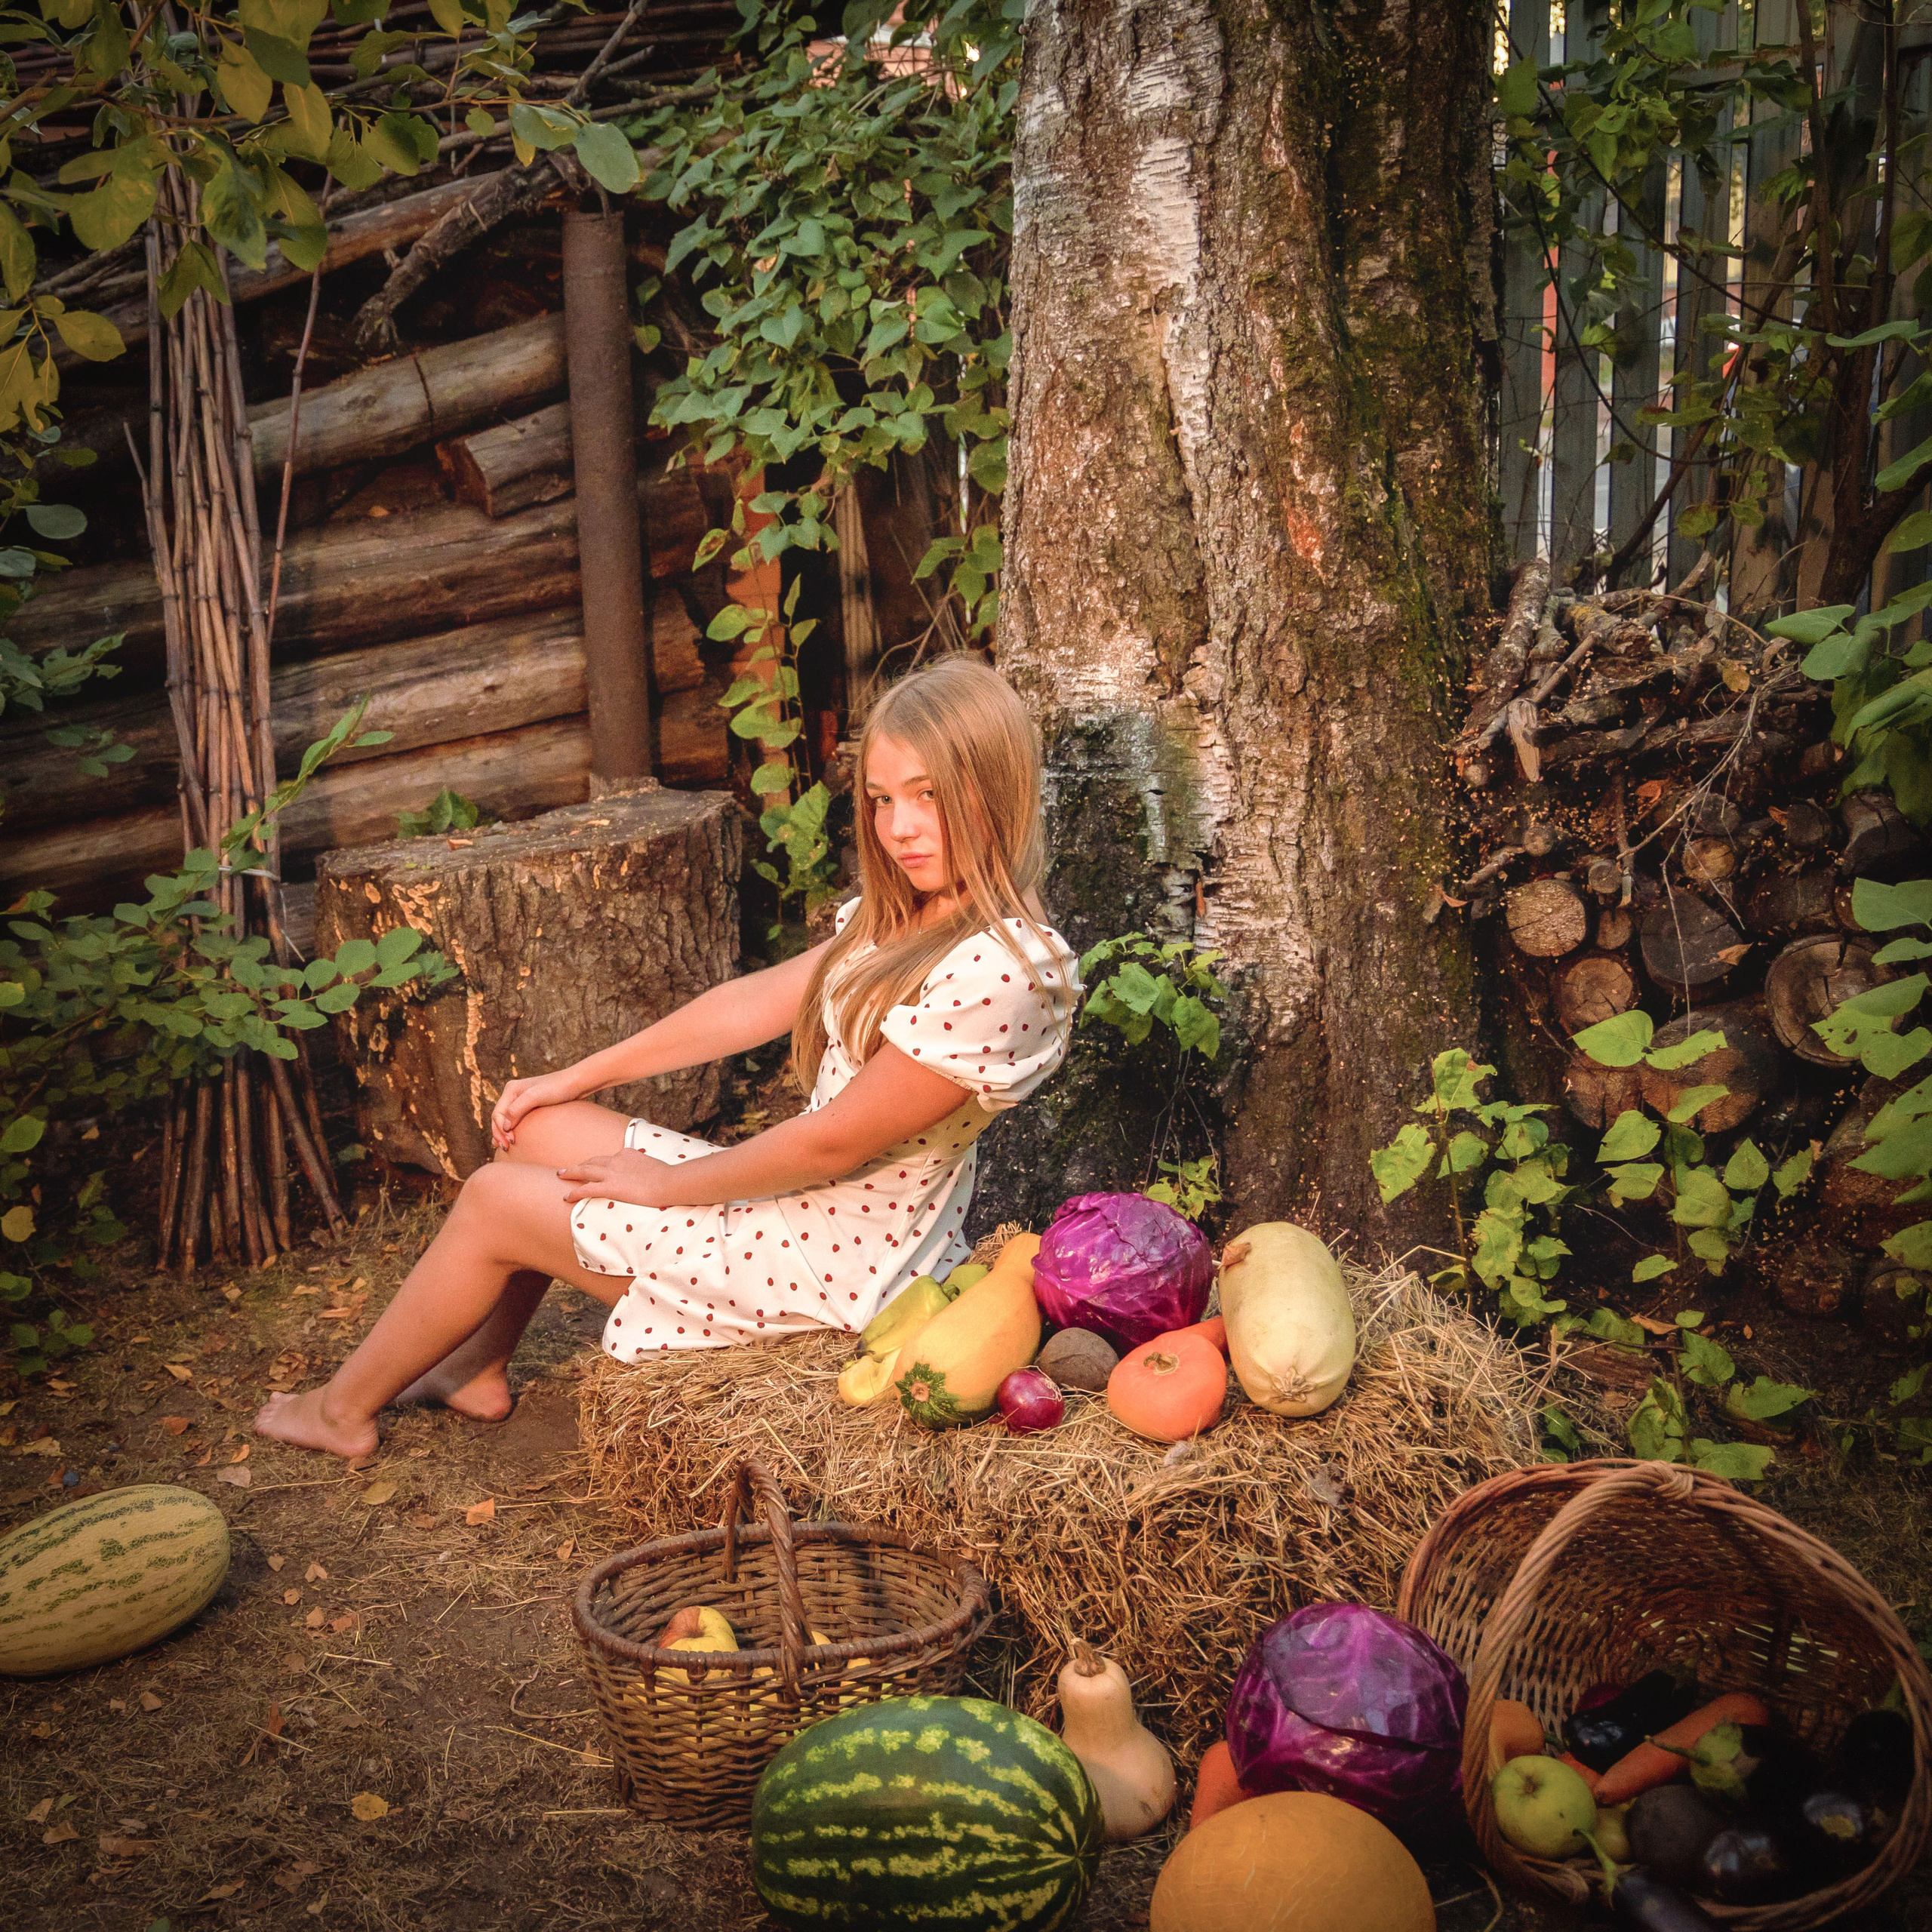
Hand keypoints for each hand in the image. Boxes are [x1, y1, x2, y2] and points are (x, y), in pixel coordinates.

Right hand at [491, 1070, 582, 1148]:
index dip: (500, 1129)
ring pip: (505, 1120)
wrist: (575, 1084)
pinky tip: (509, 1139)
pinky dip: (509, 1130)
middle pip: (499, 1118)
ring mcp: (520, 1100)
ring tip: (504, 1147)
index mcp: (511, 1090)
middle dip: (499, 1133)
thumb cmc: (557, 1089)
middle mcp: (513, 1094)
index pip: (498, 1114)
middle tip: (506, 1148)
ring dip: (502, 1133)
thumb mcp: (535, 1097)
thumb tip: (504, 1126)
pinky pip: (514, 1120)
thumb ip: (517, 1109)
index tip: (512, 1141)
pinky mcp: (529, 1106)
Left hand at [557, 1148, 678, 1208]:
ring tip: (561, 1175)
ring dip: (571, 1173)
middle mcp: (617, 1160)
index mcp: (629, 1153)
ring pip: (585, 1171)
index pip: (611, 1158)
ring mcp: (612, 1173)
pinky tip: (566, 1197)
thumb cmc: (668, 1177)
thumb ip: (648, 1170)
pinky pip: (586, 1189)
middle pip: (593, 1161)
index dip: (602, 1164)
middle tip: (568, 1169)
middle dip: (580, 1165)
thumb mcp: (657, 1168)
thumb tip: (652, 1176)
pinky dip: (574, 1192)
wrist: (668, 1182)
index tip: (598, 1168)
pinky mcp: (609, 1187)